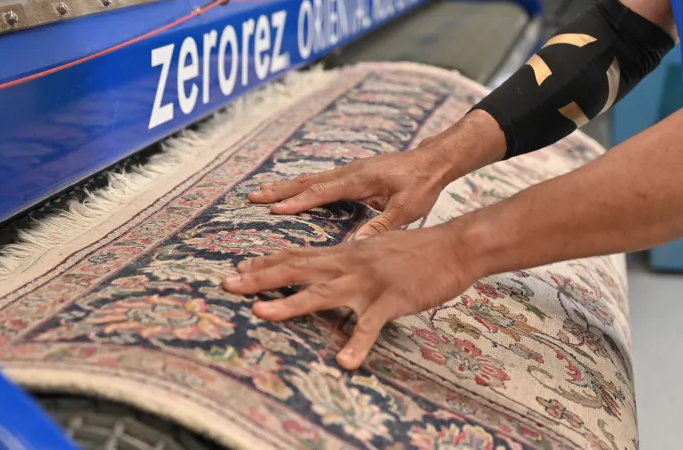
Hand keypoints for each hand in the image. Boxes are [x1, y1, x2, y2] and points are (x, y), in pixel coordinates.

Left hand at [222, 223, 480, 369]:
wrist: (455, 246)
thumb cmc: (419, 250)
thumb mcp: (378, 248)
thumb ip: (354, 257)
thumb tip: (334, 263)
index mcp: (347, 253)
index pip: (300, 255)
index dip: (268, 261)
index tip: (240, 267)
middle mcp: (350, 264)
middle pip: (298, 269)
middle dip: (261, 278)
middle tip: (228, 284)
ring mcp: (368, 282)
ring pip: (323, 293)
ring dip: (290, 303)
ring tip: (260, 313)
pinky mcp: (391, 300)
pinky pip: (370, 326)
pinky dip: (358, 344)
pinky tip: (345, 362)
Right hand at [248, 110, 505, 239]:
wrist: (434, 160)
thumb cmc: (422, 184)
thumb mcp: (406, 208)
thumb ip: (381, 224)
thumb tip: (358, 242)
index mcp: (359, 180)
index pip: (321, 192)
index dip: (297, 202)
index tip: (273, 209)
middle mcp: (350, 172)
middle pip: (308, 181)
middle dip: (280, 190)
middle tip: (253, 196)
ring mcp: (351, 171)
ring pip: (312, 179)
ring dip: (286, 187)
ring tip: (262, 193)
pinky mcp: (355, 174)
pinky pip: (321, 181)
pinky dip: (302, 187)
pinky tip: (293, 193)